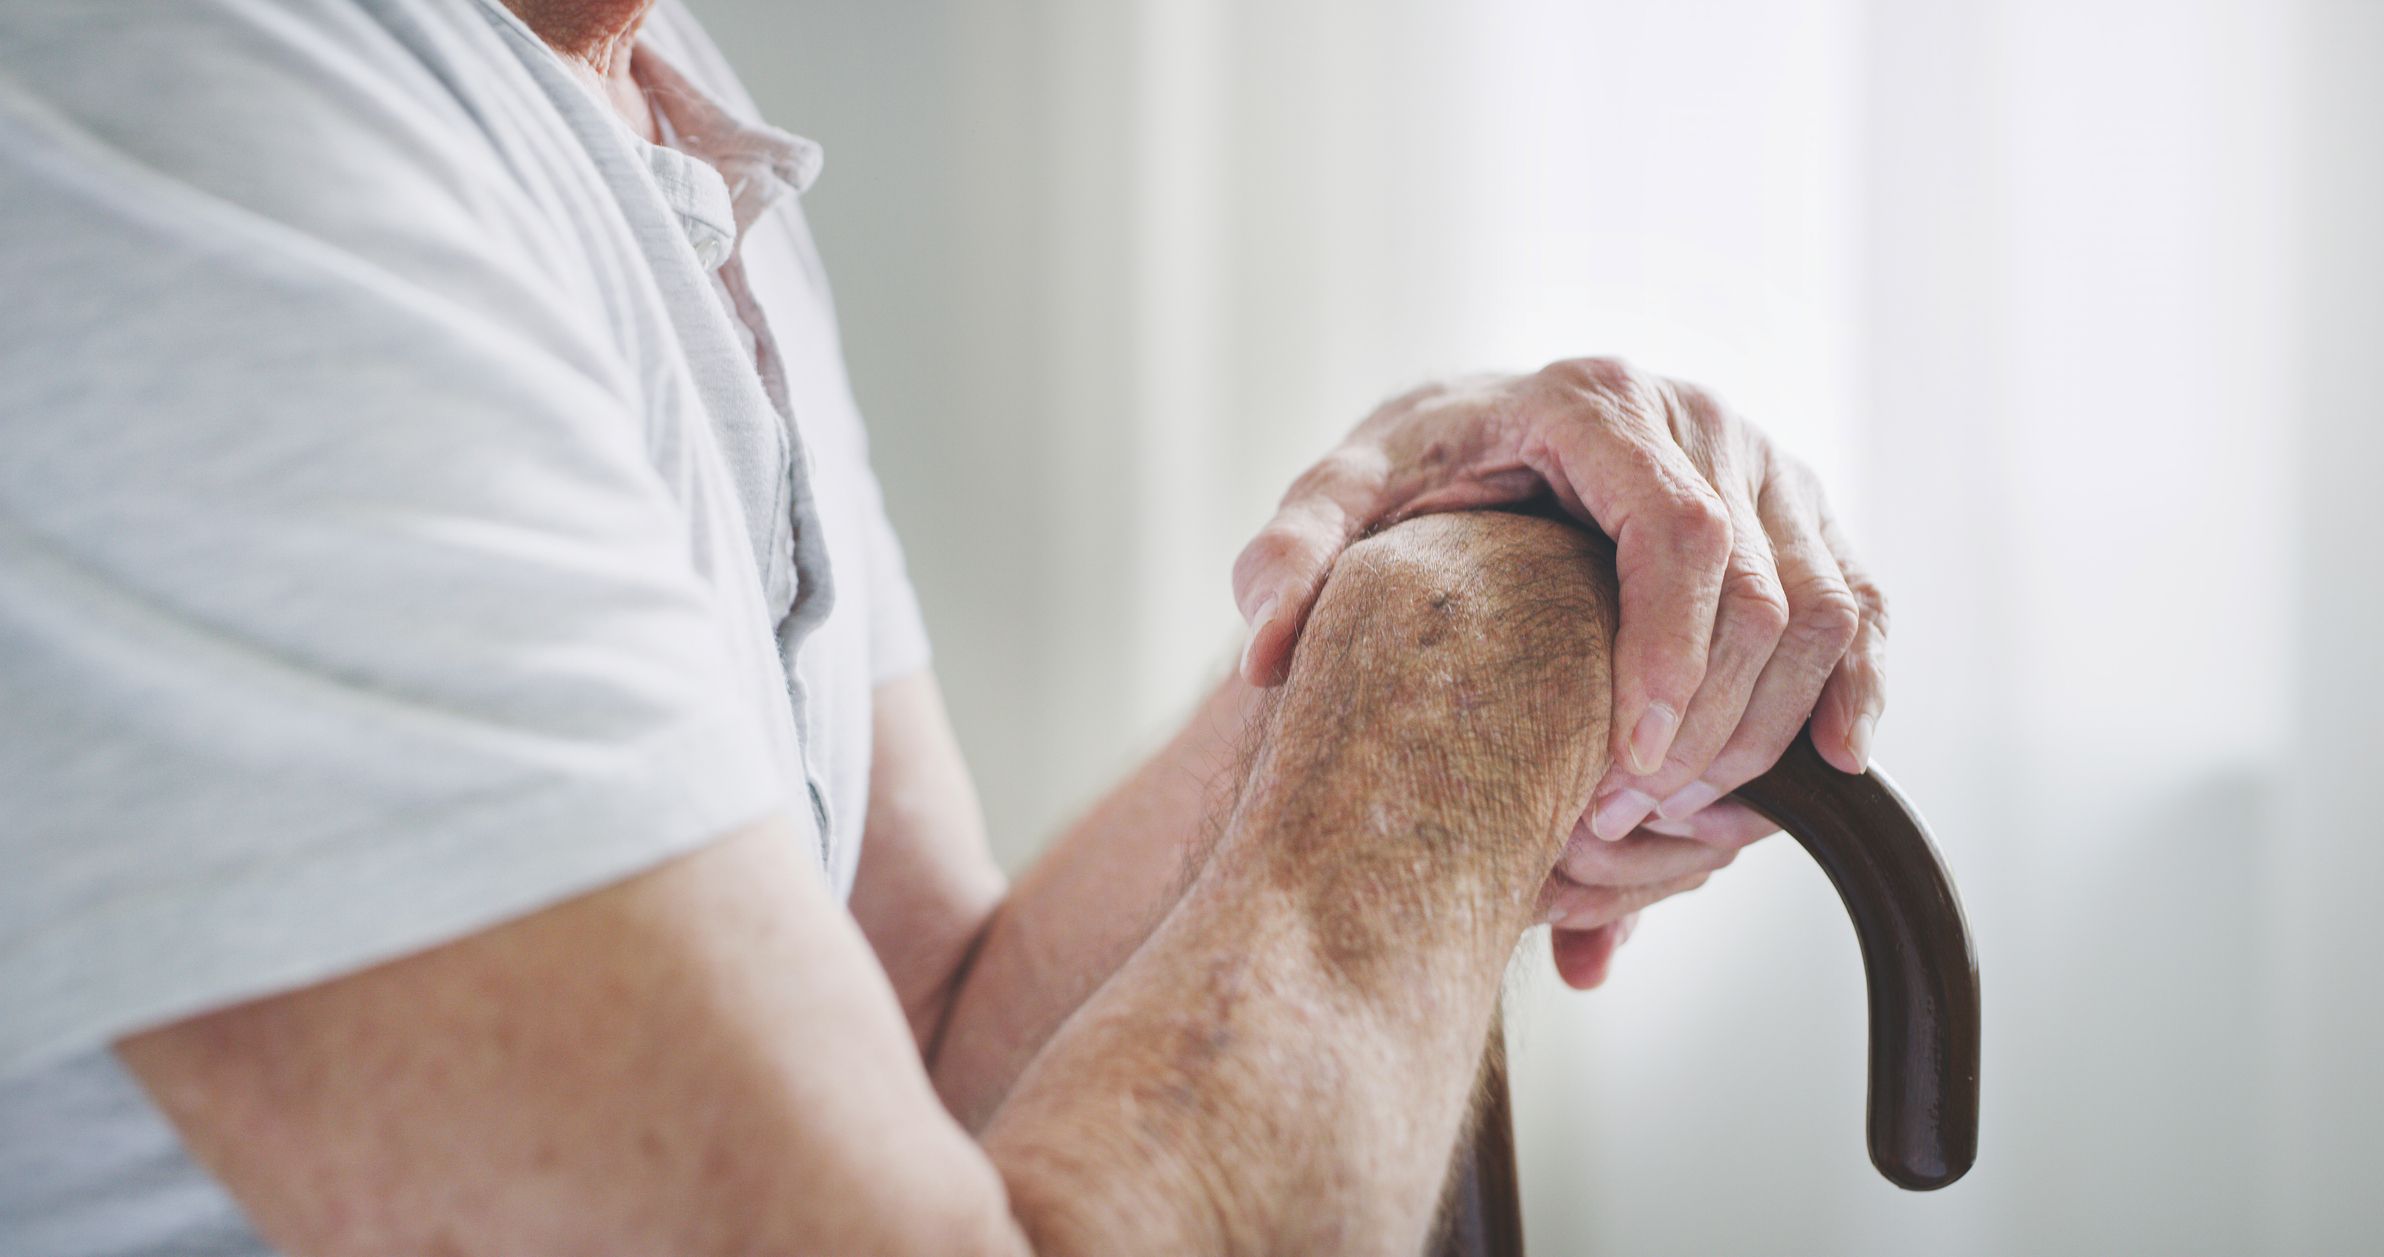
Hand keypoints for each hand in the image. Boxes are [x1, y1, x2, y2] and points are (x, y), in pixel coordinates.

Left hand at [1232, 359, 1887, 982]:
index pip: (1678, 531)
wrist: (1482, 436)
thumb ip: (1292, 559)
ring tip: (1683, 822)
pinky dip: (1855, 690)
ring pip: (1825, 604)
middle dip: (1710, 723)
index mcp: (1596, 402)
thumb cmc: (1415, 475)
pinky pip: (1858, 604)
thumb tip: (1264, 651)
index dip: (1669, 659)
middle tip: (1630, 826)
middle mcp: (1701, 418)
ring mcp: (1767, 465)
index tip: (1626, 771)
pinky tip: (1829, 770)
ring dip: (1773, 728)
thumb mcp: (1340, 500)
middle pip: (1762, 586)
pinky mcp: (1803, 515)